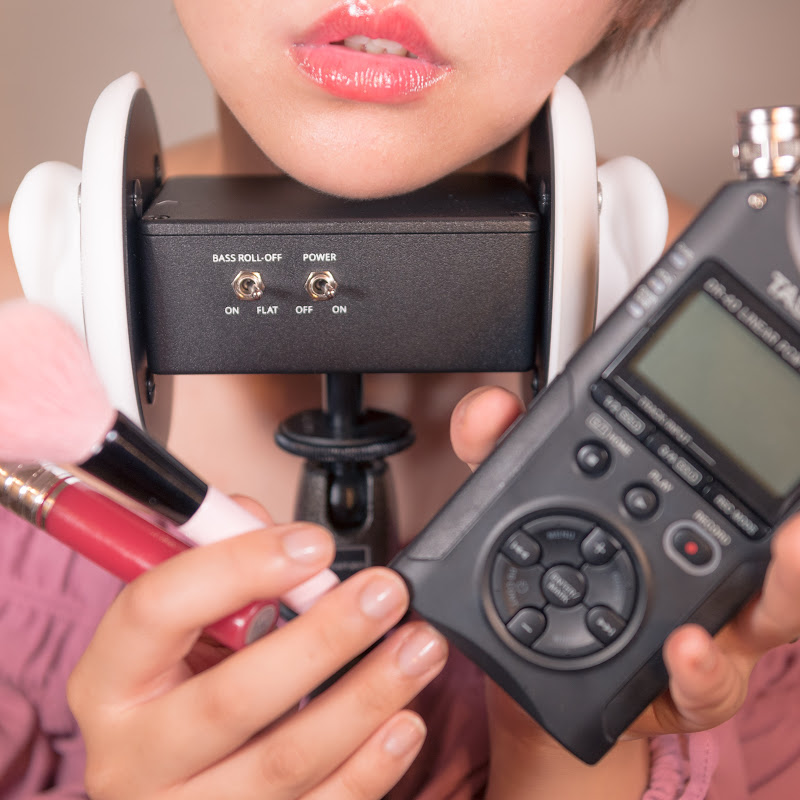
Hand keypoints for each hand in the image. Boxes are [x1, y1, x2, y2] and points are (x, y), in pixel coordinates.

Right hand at [68, 501, 446, 799]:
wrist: (163, 782)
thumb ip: (222, 566)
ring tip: (420, 647)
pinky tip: (405, 723)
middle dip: (324, 638)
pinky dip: (371, 767)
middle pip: (232, 697)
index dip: (238, 566)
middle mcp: (134, 755)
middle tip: (385, 595)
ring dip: (367, 696)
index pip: (156, 609)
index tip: (313, 544)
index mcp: (108, 680)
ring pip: (286, 760)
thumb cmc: (175, 685)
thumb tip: (285, 536)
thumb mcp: (177, 624)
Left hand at [450, 386, 799, 744]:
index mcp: (675, 514)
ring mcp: (708, 628)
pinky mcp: (684, 687)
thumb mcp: (516, 506)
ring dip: (789, 580)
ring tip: (789, 551)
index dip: (758, 445)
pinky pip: (704, 683)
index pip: (727, 470)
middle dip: (793, 524)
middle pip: (773, 539)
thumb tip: (491, 406)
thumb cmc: (548, 577)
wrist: (538, 677)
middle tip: (797, 504)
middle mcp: (707, 567)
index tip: (774, 396)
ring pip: (772, 607)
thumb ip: (499, 452)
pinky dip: (701, 666)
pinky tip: (687, 648)